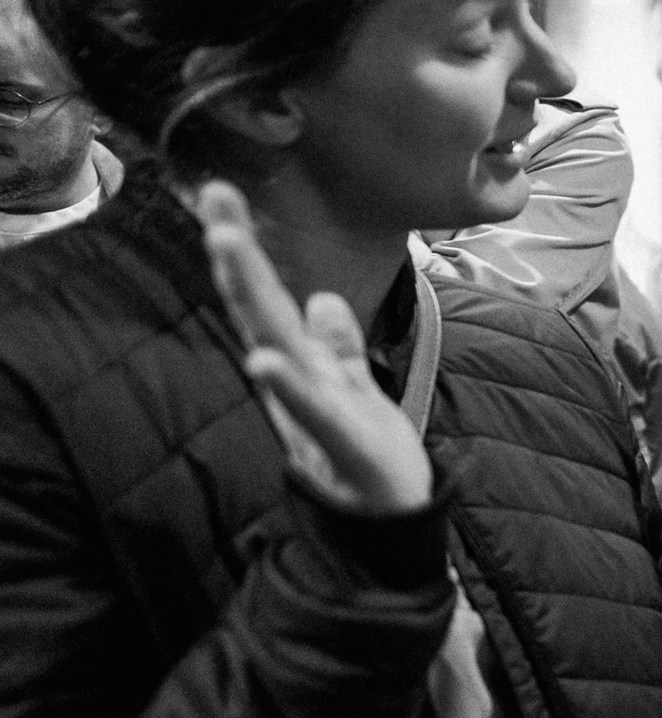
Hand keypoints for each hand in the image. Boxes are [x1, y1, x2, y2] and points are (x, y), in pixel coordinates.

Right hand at [194, 180, 432, 516]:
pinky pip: (313, 412)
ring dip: (252, 297)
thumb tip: (319, 299)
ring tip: (227, 246)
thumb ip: (337, 347)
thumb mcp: (354, 388)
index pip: (268, 299)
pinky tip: (263, 360)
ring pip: (278, 348)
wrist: (393, 526)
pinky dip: (290, 387)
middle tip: (213, 198)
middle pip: (262, 310)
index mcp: (303, 366)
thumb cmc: (369, 456)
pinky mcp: (342, 445)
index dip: (244, 248)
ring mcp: (315, 413)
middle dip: (238, 255)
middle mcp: (298, 384)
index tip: (220, 191)